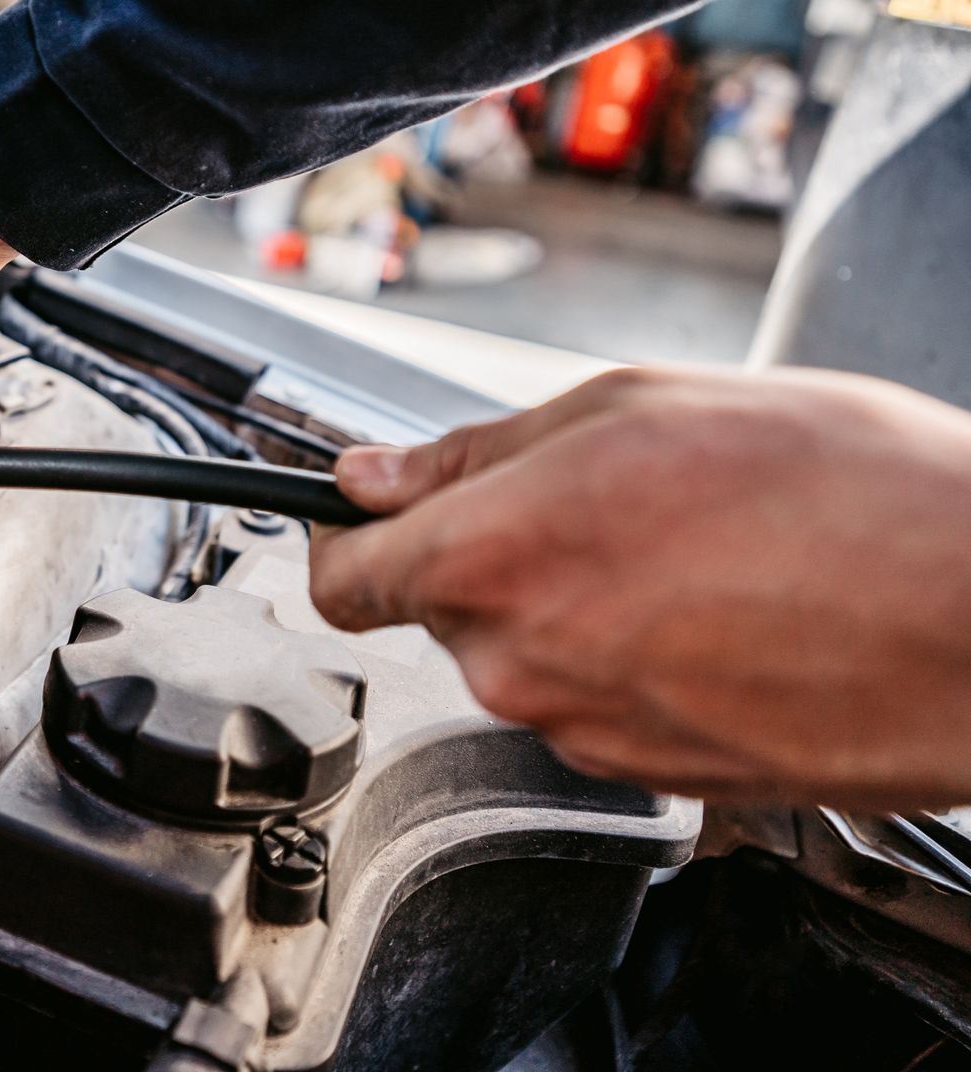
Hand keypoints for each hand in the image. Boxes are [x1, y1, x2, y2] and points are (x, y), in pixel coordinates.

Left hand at [310, 366, 970, 809]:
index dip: (346, 539)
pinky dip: (629, 661)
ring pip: (523, 659)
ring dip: (569, 605)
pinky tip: (716, 613)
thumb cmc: (845, 492)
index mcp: (492, 559)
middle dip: (492, 554)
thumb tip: (374, 477)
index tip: (365, 516)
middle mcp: (519, 664)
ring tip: (685, 552)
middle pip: (443, 610)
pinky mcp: (652, 779)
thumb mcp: (635, 408)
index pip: (341, 579)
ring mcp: (586, 734)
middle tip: (598, 501)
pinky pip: (595, 707)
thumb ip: (478, 451)